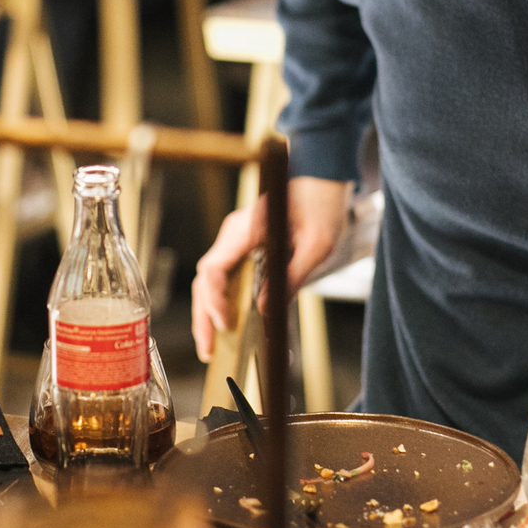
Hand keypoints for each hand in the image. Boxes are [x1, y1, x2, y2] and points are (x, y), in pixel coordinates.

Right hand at [192, 176, 352, 361]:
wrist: (323, 176)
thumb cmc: (322, 203)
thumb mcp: (317, 244)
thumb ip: (291, 276)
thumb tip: (263, 310)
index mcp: (246, 229)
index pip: (213, 269)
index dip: (214, 301)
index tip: (225, 325)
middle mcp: (234, 234)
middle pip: (205, 280)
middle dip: (203, 317)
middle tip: (207, 350)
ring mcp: (236, 240)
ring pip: (211, 281)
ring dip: (208, 313)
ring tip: (212, 346)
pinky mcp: (245, 246)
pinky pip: (227, 278)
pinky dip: (224, 303)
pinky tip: (231, 327)